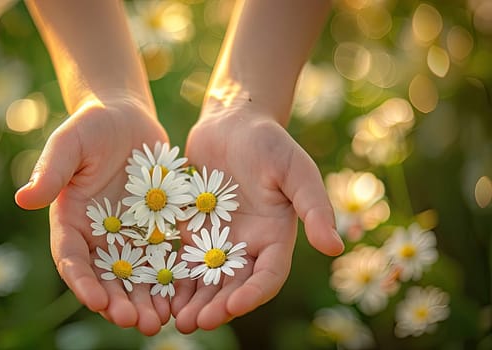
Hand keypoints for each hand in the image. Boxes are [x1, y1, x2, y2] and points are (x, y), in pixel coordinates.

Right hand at [15, 95, 169, 334]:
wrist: (126, 118)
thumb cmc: (91, 126)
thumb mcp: (69, 143)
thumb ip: (52, 171)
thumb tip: (22, 199)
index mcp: (71, 222)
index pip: (72, 259)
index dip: (82, 282)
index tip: (96, 301)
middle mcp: (98, 237)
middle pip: (106, 278)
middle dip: (119, 302)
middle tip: (137, 322)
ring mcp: (128, 235)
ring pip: (136, 276)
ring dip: (146, 300)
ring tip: (160, 321)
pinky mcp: (155, 229)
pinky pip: (163, 257)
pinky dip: (171, 278)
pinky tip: (182, 296)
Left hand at [172, 104, 343, 332]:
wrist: (232, 123)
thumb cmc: (268, 142)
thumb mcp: (295, 169)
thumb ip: (314, 207)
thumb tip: (335, 247)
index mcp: (275, 237)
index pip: (267, 276)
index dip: (252, 294)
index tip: (233, 306)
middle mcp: (247, 245)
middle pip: (232, 286)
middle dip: (215, 306)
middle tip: (193, 323)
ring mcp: (218, 239)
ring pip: (205, 280)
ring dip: (192, 301)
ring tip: (173, 319)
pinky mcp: (192, 230)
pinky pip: (182, 259)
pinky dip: (173, 278)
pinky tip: (157, 292)